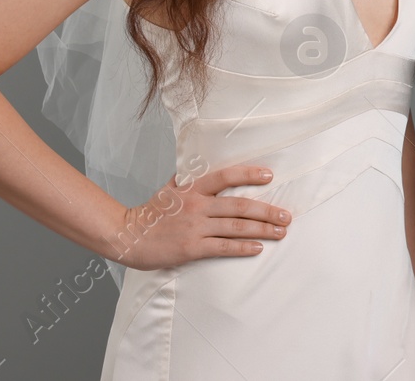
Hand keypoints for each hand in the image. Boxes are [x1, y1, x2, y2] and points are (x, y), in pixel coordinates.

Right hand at [106, 163, 290, 269]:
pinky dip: (242, 247)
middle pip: (239, 206)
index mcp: (192, 188)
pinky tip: (258, 247)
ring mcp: (195, 227)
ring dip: (262, 230)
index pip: (225, 176)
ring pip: (236, 227)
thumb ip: (188, 178)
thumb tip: (201, 165)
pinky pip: (223, 247)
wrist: (128, 235)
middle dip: (267, 211)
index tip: (269, 176)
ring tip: (280, 232)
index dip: (249, 174)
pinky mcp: (191, 248)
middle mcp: (197, 205)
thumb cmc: (150, 213)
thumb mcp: (169, 189)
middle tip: (287, 216)